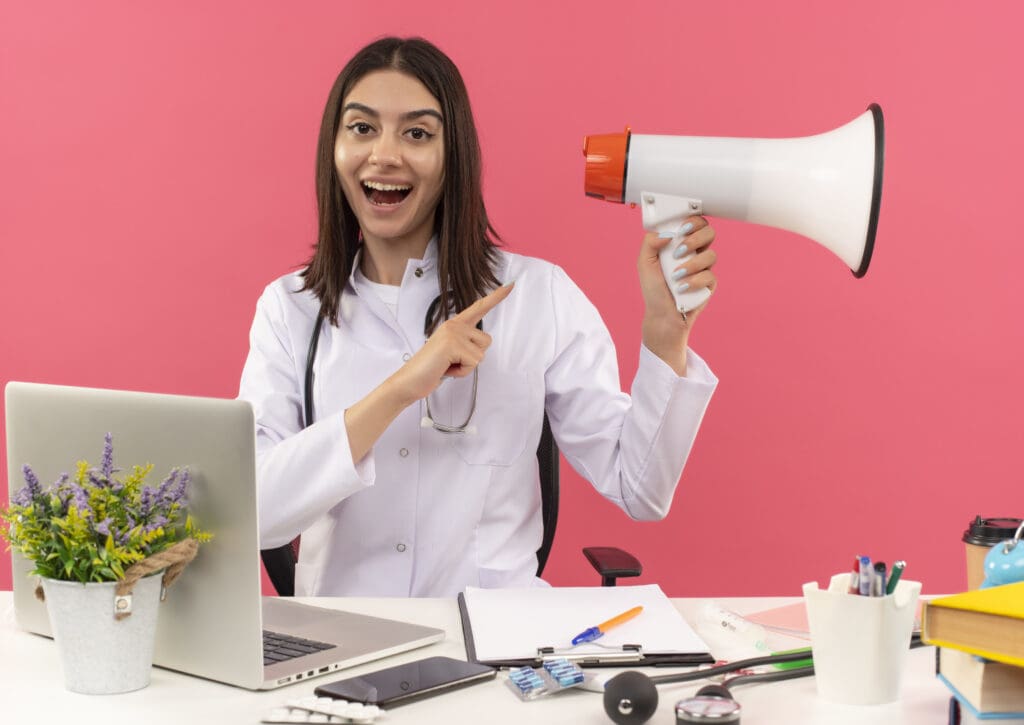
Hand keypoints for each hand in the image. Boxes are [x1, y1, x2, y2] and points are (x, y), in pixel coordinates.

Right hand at [388, 283, 514, 403]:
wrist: (411, 380)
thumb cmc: (431, 368)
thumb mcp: (451, 351)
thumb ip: (465, 343)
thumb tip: (479, 347)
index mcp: (454, 324)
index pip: (479, 307)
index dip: (496, 296)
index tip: (511, 284)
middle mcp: (454, 325)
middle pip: (486, 341)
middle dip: (473, 357)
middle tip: (451, 362)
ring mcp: (453, 333)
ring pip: (481, 354)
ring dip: (467, 366)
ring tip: (448, 365)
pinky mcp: (452, 344)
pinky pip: (473, 363)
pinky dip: (462, 372)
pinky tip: (446, 369)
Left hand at [638, 217, 716, 371]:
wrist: (661, 315)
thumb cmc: (653, 289)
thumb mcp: (644, 263)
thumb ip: (650, 243)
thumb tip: (667, 233)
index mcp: (681, 244)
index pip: (695, 224)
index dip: (693, 221)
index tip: (682, 228)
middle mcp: (695, 253)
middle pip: (709, 233)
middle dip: (696, 239)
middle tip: (679, 251)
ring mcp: (704, 268)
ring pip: (711, 255)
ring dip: (692, 264)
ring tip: (676, 276)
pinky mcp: (709, 284)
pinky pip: (710, 276)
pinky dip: (694, 281)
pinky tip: (682, 288)